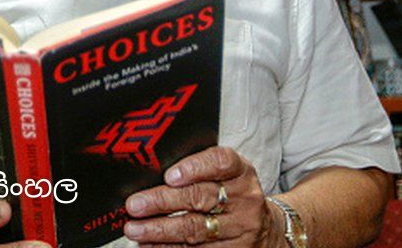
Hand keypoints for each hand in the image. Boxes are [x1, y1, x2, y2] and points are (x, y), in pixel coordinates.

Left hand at [123, 146, 280, 247]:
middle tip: (135, 204)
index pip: (221, 162)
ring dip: (160, 230)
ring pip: (195, 229)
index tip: (170, 176)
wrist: (266, 229)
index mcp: (241, 172)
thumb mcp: (227, 175)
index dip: (194, 168)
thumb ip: (198, 171)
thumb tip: (152, 176)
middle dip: (163, 201)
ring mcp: (240, 228)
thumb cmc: (235, 196)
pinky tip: (151, 246)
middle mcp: (244, 199)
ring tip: (135, 229)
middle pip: (201, 198)